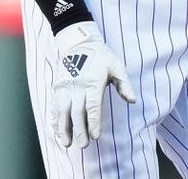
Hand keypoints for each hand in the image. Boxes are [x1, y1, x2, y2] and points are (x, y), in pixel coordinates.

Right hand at [52, 21, 136, 148]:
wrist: (78, 43)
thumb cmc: (101, 56)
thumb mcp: (116, 66)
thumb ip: (124, 84)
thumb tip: (133, 100)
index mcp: (92, 82)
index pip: (92, 105)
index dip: (93, 122)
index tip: (96, 136)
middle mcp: (76, 86)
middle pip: (76, 112)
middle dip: (79, 130)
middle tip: (83, 145)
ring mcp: (65, 87)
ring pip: (62, 111)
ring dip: (63, 128)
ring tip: (67, 144)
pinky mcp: (58, 88)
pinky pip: (55, 106)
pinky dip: (55, 120)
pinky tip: (57, 131)